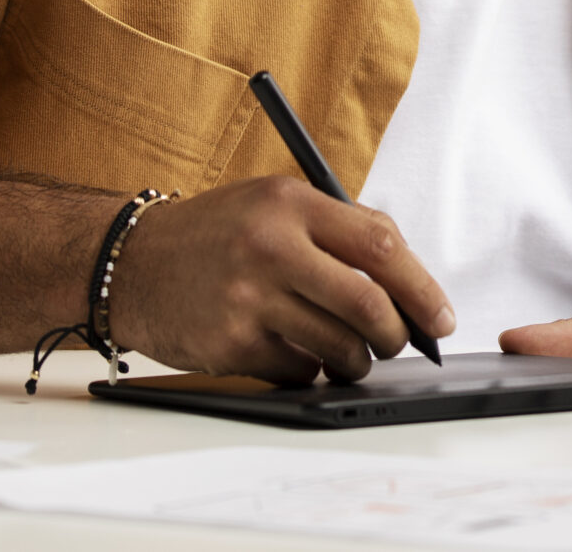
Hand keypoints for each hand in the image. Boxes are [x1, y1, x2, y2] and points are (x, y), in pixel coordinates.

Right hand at [109, 176, 453, 384]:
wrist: (131, 264)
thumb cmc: (217, 234)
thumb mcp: (274, 203)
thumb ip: (337, 229)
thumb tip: (410, 281)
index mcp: (290, 202)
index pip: (380, 244)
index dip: (421, 286)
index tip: (440, 314)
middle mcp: (270, 246)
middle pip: (367, 303)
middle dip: (397, 334)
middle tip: (401, 342)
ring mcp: (248, 298)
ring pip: (339, 345)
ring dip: (357, 359)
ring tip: (350, 352)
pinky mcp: (230, 343)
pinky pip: (298, 369)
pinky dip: (311, 369)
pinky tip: (295, 351)